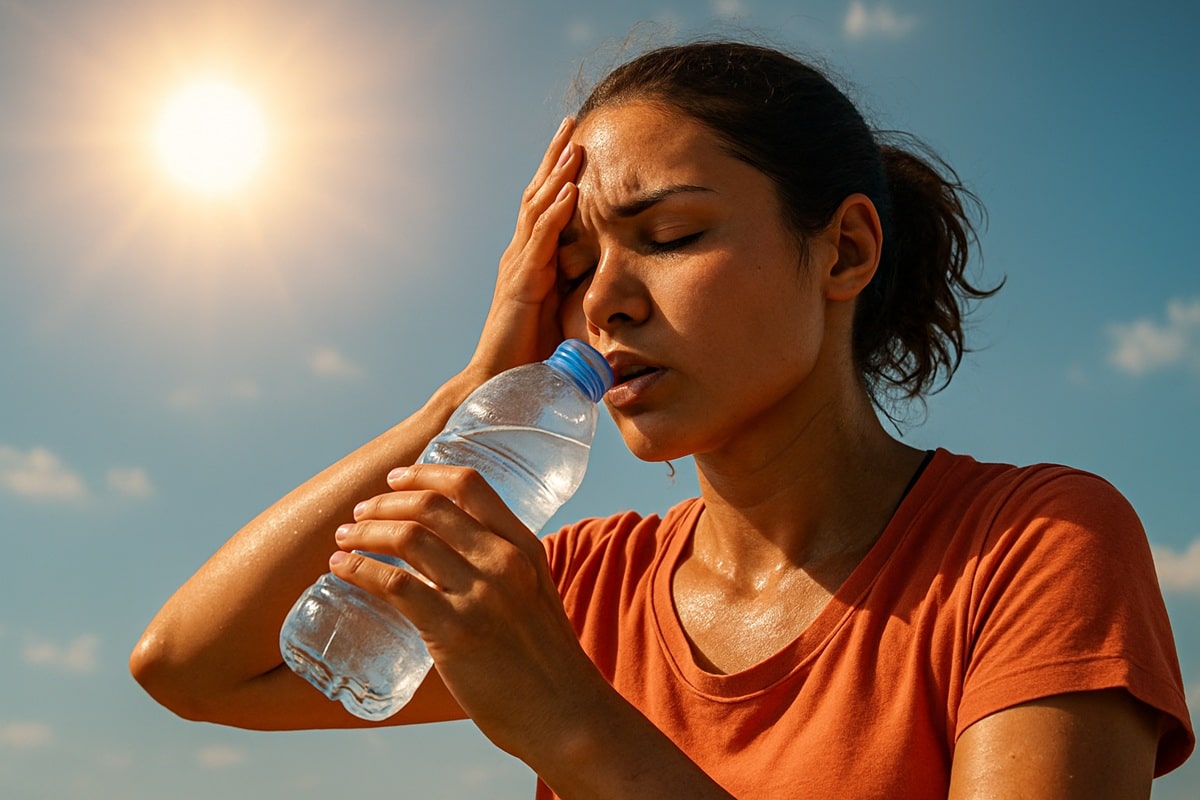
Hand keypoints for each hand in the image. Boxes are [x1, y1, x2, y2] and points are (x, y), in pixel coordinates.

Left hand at [327, 463, 604, 756]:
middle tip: (359, 514)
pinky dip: (360, 570)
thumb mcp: (536, 594)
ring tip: (344, 540)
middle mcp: (503, 561)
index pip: (469, 485)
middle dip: (383, 503)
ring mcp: (480, 595)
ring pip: (408, 538)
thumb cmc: (545, 662)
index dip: (424, 473)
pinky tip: (342, 569)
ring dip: (365, 532)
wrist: (566, 716)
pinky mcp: (454, 632)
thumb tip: (453, 560)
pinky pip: (395, 585)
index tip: (395, 479)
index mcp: (524, 547)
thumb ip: (504, 571)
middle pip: (430, 506)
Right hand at [467, 117, 581, 379]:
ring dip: (557, 175)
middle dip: (555, 159)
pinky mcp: (520, 286)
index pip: (546, 207)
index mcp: (532, 262)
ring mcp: (518, 268)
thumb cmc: (530, 356)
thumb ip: (580, 295)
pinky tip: (569, 191)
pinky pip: (539, 241)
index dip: (560, 175)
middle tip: (572, 123)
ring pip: (537, 210)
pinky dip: (555, 213)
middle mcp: (520, 257)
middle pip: (538, 196)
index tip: (579, 143)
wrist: (499, 384)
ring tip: (574, 144)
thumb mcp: (564, 316)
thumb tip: (613, 287)